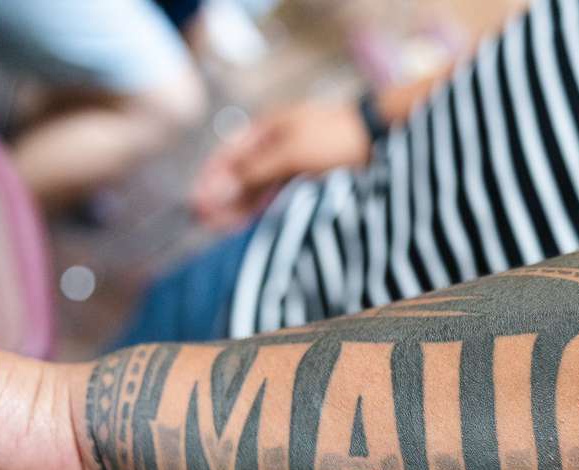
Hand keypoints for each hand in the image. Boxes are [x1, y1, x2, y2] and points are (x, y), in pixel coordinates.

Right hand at [190, 100, 371, 230]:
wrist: (381, 139)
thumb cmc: (335, 137)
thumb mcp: (290, 152)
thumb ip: (254, 171)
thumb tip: (219, 188)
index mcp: (266, 130)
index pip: (227, 155)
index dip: (209, 179)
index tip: (197, 203)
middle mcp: (274, 147)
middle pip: (239, 175)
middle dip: (219, 198)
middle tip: (203, 223)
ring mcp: (290, 164)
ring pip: (256, 189)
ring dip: (236, 207)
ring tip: (218, 230)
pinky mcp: (306, 182)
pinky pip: (275, 198)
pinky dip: (259, 210)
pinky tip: (247, 226)